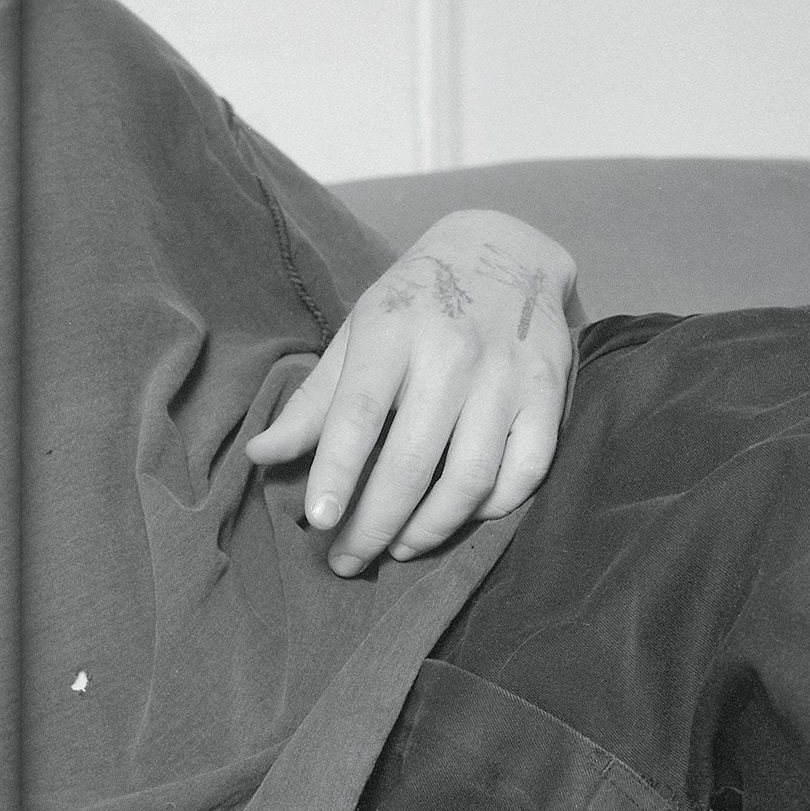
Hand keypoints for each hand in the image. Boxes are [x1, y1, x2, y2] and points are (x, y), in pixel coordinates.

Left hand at [247, 209, 577, 574]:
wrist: (507, 250)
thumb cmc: (416, 300)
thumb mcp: (358, 331)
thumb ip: (314, 399)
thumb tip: (260, 454)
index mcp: (392, 330)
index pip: (360, 412)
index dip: (337, 471)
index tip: (318, 520)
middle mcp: (452, 353)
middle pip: (412, 460)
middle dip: (374, 524)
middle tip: (346, 561)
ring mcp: (506, 376)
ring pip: (470, 478)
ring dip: (430, 529)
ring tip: (398, 548)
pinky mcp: (549, 394)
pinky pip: (524, 473)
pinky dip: (490, 509)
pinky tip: (458, 519)